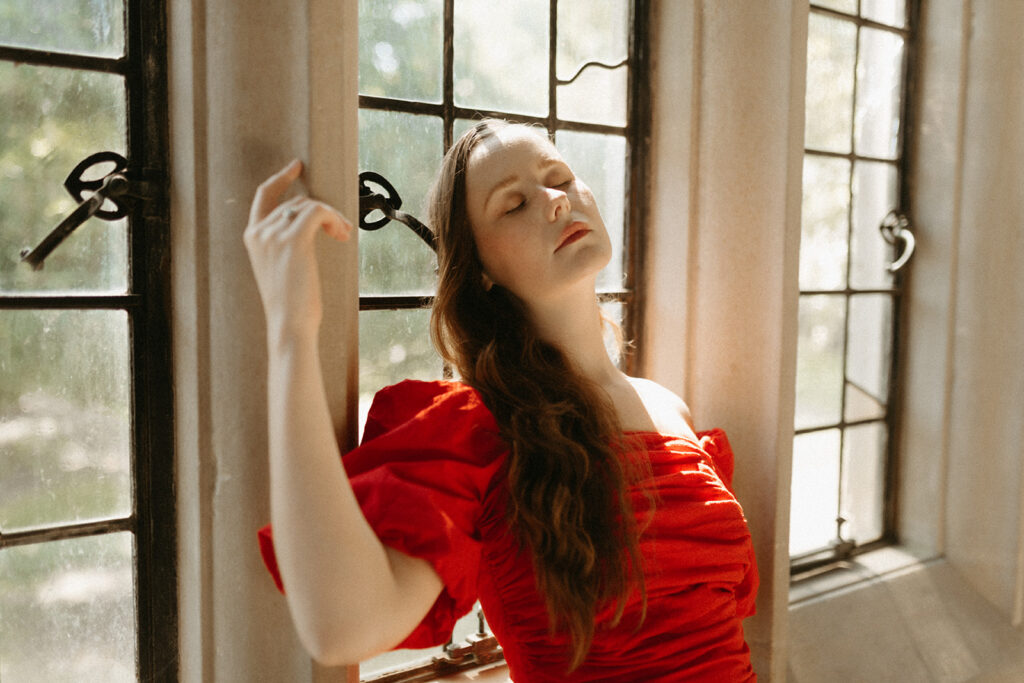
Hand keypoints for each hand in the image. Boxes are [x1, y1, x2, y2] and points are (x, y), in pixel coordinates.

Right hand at [244, 160, 352, 340]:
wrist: (289, 324)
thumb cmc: (291, 304)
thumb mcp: (281, 268)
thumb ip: (285, 244)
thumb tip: (312, 221)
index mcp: (252, 237)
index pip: (264, 196)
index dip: (281, 178)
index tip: (297, 167)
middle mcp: (259, 232)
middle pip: (297, 202)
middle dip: (323, 212)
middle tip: (341, 229)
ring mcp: (273, 235)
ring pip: (310, 205)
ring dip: (332, 217)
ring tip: (342, 234)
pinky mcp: (293, 240)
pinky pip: (318, 212)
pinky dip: (333, 219)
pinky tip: (341, 234)